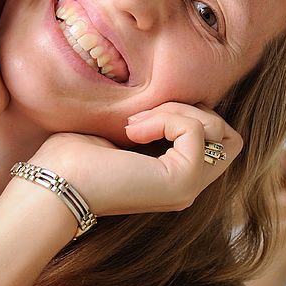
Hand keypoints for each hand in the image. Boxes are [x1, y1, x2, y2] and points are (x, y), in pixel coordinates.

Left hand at [28, 102, 242, 215]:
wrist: (54, 183)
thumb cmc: (75, 159)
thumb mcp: (127, 134)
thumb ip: (155, 123)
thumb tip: (175, 98)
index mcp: (176, 177)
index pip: (218, 140)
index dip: (189, 116)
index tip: (140, 120)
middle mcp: (189, 187)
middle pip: (232, 138)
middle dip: (196, 112)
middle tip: (149, 117)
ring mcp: (188, 187)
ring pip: (221, 131)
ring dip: (180, 112)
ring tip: (139, 123)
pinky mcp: (181, 180)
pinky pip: (196, 130)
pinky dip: (168, 118)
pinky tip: (134, 131)